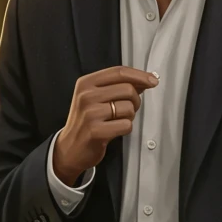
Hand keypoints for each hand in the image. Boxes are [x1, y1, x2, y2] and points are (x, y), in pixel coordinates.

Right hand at [53, 66, 158, 184]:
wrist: (69, 148)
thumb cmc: (85, 122)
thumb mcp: (96, 98)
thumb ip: (118, 86)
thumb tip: (144, 80)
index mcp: (86, 83)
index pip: (118, 72)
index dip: (139, 75)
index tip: (152, 80)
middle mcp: (86, 96)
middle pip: (127, 89)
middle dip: (135, 100)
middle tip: (128, 109)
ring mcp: (90, 113)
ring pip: (128, 107)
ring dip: (129, 116)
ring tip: (117, 120)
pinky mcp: (95, 131)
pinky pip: (126, 125)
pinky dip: (125, 128)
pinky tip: (114, 130)